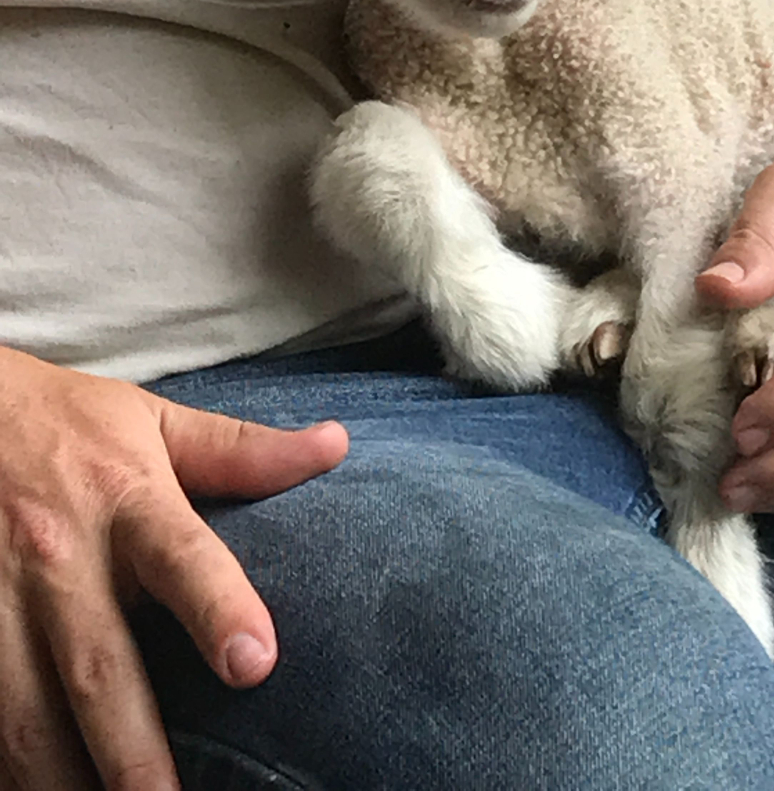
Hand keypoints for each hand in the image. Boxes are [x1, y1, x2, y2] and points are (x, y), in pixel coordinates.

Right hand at [0, 347, 347, 789]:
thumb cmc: (68, 425)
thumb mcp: (155, 421)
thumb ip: (243, 451)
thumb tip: (337, 443)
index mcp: (127, 501)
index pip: (182, 556)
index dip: (218, 608)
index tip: (256, 663)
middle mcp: (60, 557)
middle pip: (99, 669)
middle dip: (134, 753)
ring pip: (26, 715)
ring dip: (64, 779)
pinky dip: (7, 764)